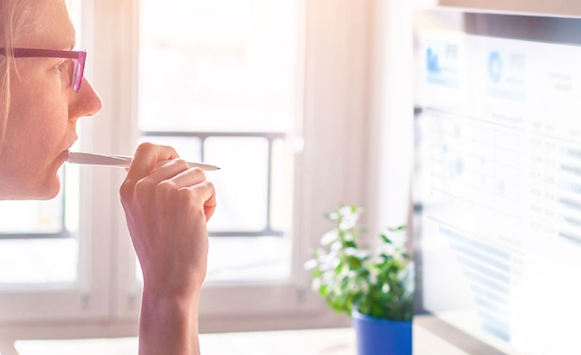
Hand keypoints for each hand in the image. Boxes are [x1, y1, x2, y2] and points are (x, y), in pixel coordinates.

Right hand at [119, 142, 215, 297]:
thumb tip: (169, 160)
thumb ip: (149, 187)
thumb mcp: (142, 215)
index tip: (176, 159)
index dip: (166, 151)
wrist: (168, 279)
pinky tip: (200, 224)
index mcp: (129, 189)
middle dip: (189, 182)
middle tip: (185, 210)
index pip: (146, 149)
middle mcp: (144, 186)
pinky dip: (210, 205)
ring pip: (197, 174)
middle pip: (179, 162)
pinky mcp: (187, 198)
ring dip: (201, 195)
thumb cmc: (160, 251)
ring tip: (191, 220)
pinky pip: (209, 188)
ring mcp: (165, 191)